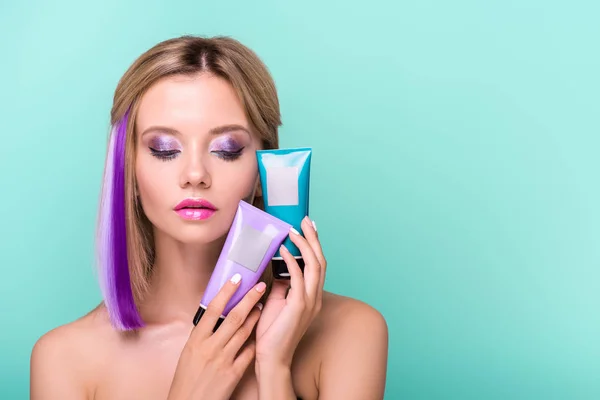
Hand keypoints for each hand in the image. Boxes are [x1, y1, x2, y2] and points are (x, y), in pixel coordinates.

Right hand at [167, 275, 265, 399]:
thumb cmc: (186, 378)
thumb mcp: (188, 352)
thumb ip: (202, 335)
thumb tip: (214, 316)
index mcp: (196, 339)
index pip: (213, 309)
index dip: (226, 292)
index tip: (237, 278)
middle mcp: (210, 347)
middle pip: (234, 317)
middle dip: (249, 299)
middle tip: (260, 287)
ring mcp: (223, 360)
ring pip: (245, 332)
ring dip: (256, 317)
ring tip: (262, 306)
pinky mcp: (233, 373)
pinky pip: (249, 352)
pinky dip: (255, 341)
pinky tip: (260, 333)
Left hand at [255, 216, 326, 368]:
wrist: (272, 358)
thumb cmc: (272, 333)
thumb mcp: (277, 302)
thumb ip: (282, 285)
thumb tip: (278, 268)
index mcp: (312, 296)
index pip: (318, 265)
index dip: (314, 245)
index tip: (308, 228)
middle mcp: (315, 297)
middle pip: (321, 260)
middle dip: (314, 238)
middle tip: (306, 220)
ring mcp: (310, 302)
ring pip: (315, 266)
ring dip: (304, 245)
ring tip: (294, 231)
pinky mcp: (299, 306)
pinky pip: (299, 278)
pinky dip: (293, 261)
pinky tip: (285, 250)